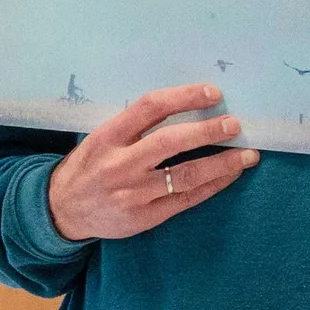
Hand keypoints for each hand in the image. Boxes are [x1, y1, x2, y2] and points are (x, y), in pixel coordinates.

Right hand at [45, 84, 259, 241]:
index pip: (150, 108)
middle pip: (170, 142)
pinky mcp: (143, 216)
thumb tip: (187, 107)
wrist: (61, 211)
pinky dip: (212, 186)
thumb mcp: (100, 139)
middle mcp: (119, 164)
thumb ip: (135, 127)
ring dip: (221, 164)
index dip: (184, 97)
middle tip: (235, 125)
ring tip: (248, 155)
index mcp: (107, 137)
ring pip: (185, 175)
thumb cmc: (88, 167)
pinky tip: (229, 175)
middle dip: (208, 131)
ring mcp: (132, 193)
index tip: (213, 93)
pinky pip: (185, 199)